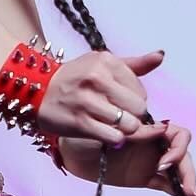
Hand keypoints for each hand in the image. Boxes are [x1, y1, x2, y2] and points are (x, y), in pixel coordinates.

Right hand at [35, 49, 195, 195]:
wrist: (35, 90)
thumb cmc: (74, 78)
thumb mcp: (101, 64)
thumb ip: (134, 64)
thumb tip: (161, 56)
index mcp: (106, 61)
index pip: (141, 91)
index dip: (137, 102)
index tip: (122, 104)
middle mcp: (97, 78)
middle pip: (138, 109)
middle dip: (134, 118)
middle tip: (121, 118)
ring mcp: (87, 101)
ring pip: (128, 125)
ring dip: (124, 130)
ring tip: (113, 126)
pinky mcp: (79, 122)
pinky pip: (113, 137)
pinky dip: (114, 139)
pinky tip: (105, 133)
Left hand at [60, 118, 195, 195]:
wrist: (71, 152)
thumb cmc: (87, 133)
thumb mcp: (109, 129)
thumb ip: (134, 131)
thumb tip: (160, 128)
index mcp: (149, 128)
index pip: (177, 133)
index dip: (176, 148)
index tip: (161, 163)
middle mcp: (154, 143)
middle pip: (182, 153)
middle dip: (187, 169)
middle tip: (187, 187)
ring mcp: (152, 161)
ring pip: (179, 169)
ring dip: (189, 180)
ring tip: (195, 194)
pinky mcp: (146, 178)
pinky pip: (167, 183)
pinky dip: (179, 190)